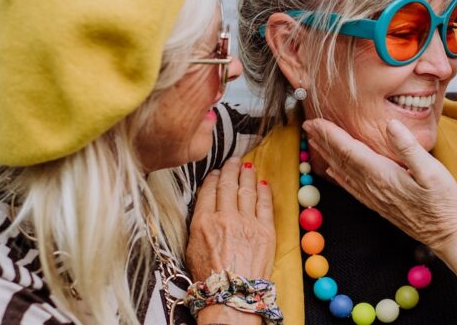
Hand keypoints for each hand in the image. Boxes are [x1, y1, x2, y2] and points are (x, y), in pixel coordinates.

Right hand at [186, 158, 274, 281]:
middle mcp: (225, 217)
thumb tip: (207, 209)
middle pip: (228, 185)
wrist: (231, 295)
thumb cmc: (208, 277)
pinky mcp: (265, 230)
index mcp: (203, 221)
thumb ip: (199, 224)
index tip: (217, 172)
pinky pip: (265, 204)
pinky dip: (263, 191)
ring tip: (247, 166)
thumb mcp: (191, 248)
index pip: (209, 191)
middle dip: (231, 169)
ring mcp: (247, 222)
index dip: (214, 178)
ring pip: (247, 191)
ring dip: (247, 176)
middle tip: (234, 161)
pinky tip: (262, 183)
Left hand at [303, 118, 456, 250]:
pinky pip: (351, 187)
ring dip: (327, 156)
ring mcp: (374, 197)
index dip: (331, 135)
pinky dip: (338, 176)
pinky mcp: (379, 204)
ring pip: (343, 173)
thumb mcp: (432, 171)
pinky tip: (332, 171)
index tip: (315, 121)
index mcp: (382, 175)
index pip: (349, 151)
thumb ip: (409, 148)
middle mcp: (373, 187)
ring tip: (314, 142)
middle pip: (341, 160)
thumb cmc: (443, 202)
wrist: (447, 235)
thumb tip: (390, 125)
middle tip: (307, 125)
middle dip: (323, 141)